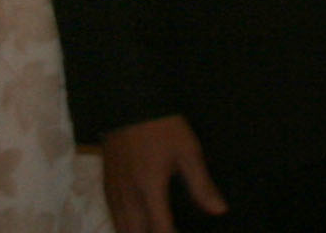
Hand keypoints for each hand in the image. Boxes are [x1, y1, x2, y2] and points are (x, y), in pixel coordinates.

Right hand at [98, 116, 225, 232]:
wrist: (130, 105)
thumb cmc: (162, 127)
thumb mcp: (188, 152)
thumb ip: (201, 185)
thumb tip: (218, 210)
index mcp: (149, 188)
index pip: (159, 229)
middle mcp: (127, 196)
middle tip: (171, 232)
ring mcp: (114, 193)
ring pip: (122, 230)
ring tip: (157, 230)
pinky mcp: (107, 188)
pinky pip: (114, 218)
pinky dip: (126, 228)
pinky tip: (140, 227)